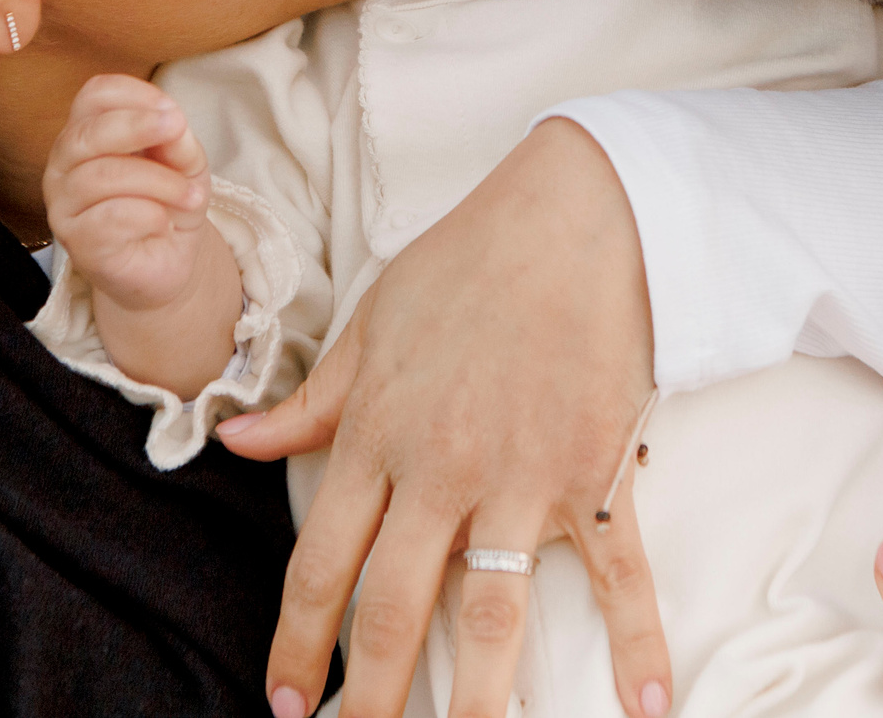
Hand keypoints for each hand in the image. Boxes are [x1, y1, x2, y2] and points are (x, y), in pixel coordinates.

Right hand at [43, 74, 217, 312]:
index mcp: (87, 134)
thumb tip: (172, 124)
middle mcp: (64, 165)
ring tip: (191, 196)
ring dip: (159, 181)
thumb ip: (177, 141)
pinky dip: (150, 214)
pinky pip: (110, 216)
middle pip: (87, 132)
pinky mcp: (76, 242)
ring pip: (103, 175)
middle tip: (179, 130)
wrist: (163, 263)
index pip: (94, 96)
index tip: (172, 112)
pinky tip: (163, 222)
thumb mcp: (185, 164)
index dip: (135, 94)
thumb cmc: (166, 204)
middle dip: (138, 126)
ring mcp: (64, 205)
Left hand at [217, 118, 671, 717]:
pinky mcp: (597, 472)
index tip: (288, 702)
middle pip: (395, 610)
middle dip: (372, 696)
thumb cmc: (466, 262)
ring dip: (477, 700)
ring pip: (490, 613)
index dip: (299, 643)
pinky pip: (618, 574)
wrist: (574, 214)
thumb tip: (236, 443)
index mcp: (379, 437)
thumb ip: (308, 402)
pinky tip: (646, 708)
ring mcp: (523, 478)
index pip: (322, 565)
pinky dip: (638, 644)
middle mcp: (442, 471)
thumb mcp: (369, 324)